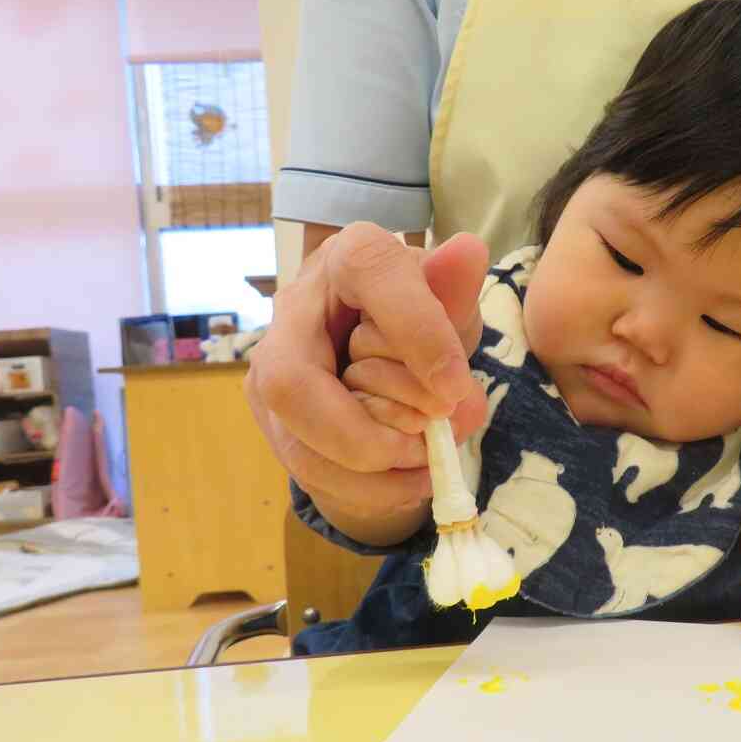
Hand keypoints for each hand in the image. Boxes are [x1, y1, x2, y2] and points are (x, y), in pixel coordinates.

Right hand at [245, 223, 487, 521]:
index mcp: (350, 257)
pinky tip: (410, 483)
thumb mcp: (449, 302)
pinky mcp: (272, 414)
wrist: (381, 346)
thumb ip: (455, 290)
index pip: (372, 279)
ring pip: (295, 438)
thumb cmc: (418, 317)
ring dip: (367, 471)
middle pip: (292, 381)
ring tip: (426, 471)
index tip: (456, 388)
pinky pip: (307, 466)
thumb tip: (468, 253)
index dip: (415, 335)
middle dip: (361, 434)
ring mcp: (272, 363)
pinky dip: (366, 488)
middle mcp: (295, 307)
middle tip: (425, 447)